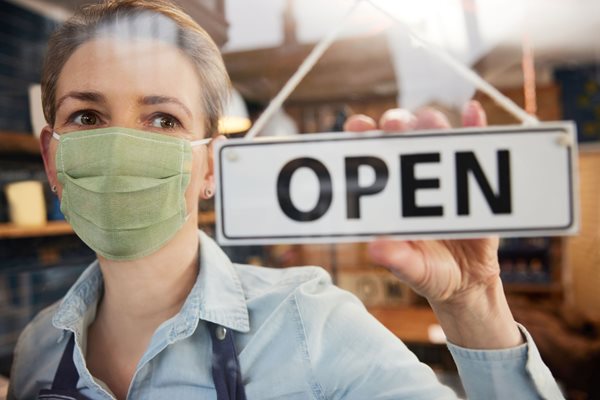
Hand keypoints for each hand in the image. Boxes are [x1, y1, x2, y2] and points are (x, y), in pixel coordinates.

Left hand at [345, 101, 522, 348]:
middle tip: (394, 124)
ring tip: (431, 121)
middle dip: (396, 125)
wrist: (469, 281)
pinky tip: (472, 111)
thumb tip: (375, 248)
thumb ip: (396, 260)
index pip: (369, 157)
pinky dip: (475, 126)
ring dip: (430, 123)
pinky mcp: (474, 179)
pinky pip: (477, 147)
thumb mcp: (413, 270)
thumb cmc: (430, 273)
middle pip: (401, 138)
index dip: (361, 137)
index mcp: (389, 195)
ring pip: (435, 136)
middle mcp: (412, 177)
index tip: (358, 126)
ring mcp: (443, 174)